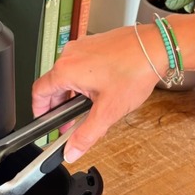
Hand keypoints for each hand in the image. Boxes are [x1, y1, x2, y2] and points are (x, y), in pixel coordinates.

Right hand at [32, 14, 194, 162]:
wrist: (155, 47)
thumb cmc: (134, 71)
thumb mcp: (107, 111)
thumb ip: (86, 135)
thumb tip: (72, 151)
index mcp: (66, 70)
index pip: (38, 93)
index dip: (39, 111)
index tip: (44, 122)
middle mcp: (69, 55)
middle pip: (52, 84)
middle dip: (59, 106)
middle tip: (69, 122)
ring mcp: (81, 46)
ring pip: (67, 74)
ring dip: (72, 93)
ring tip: (87, 108)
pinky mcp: (93, 43)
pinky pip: (80, 64)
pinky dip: (83, 79)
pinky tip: (99, 90)